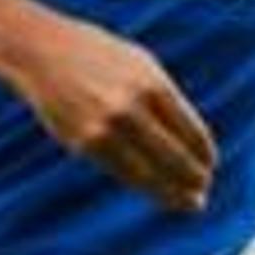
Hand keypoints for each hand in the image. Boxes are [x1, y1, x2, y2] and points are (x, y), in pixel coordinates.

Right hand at [4, 12, 217, 211]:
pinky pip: (122, 172)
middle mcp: (133, 107)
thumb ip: (165, 98)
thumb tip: (189, 136)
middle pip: (175, 157)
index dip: (205, 154)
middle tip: (203, 192)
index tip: (211, 165)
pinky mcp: (84, 143)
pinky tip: (155, 192)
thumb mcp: (140, 64)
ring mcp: (107, 128)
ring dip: (173, 193)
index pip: (192, 131)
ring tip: (188, 204)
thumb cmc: (95, 55)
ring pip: (149, 173)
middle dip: (194, 178)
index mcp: (153, 85)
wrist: (42, 50)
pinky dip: (144, 185)